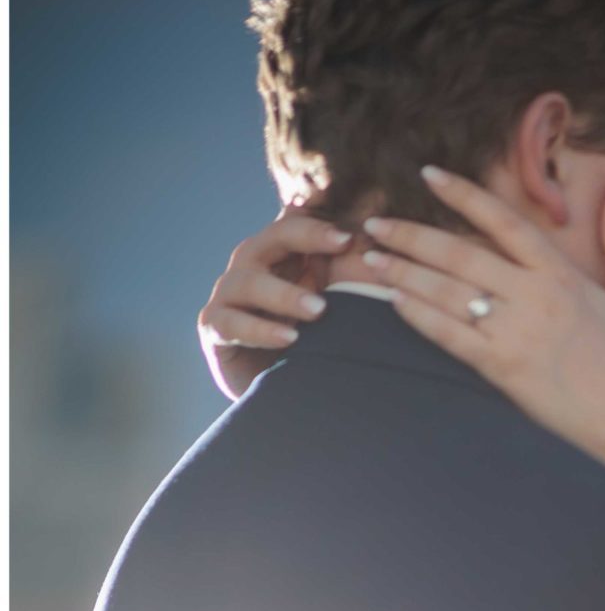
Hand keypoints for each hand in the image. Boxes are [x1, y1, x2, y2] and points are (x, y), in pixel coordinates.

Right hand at [198, 209, 352, 400]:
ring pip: (250, 280)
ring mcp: (228, 293)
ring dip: (286, 293)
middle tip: (344, 243)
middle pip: (273, 237)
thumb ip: (351, 270)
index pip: (297, 222)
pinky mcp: (214, 326)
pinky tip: (288, 338)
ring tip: (320, 310)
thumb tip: (383, 218)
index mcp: (280, 254)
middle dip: (307, 236)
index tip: (357, 219)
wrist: (279, 393)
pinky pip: (233, 322)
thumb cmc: (310, 343)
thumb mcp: (336, 305)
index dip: (324, 217)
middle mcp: (251, 265)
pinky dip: (262, 330)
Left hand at [363, 168, 604, 474]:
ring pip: (448, 291)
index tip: (427, 175)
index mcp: (563, 275)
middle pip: (460, 254)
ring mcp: (517, 332)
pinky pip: (451, 335)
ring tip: (370, 259)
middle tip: (374, 224)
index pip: (504, 222)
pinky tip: (392, 301)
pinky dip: (420, 316)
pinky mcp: (503, 368)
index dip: (463, 194)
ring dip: (404, 272)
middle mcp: (535, 296)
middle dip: (411, 235)